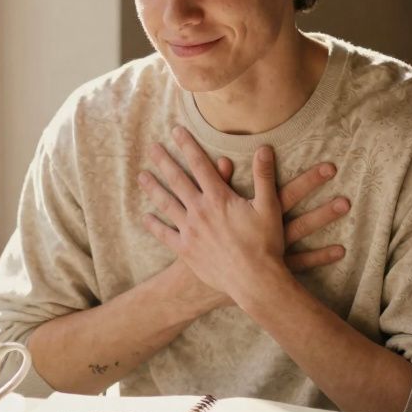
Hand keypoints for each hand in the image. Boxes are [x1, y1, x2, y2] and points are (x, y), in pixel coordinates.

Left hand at [140, 127, 349, 307]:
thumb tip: (264, 148)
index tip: (176, 130)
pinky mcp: (186, 250)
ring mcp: (190, 231)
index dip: (187, 145)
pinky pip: (165, 235)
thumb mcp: (269, 207)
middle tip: (151, 147)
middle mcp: (200, 211)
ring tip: (142, 176)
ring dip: (153, 188)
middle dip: (164, 161)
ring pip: (167, 204)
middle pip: (177, 180)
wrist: (255, 281)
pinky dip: (155, 225)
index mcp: (219, 198)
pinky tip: (145, 217)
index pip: (199, 164)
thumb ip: (264, 176)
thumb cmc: (265, 244)